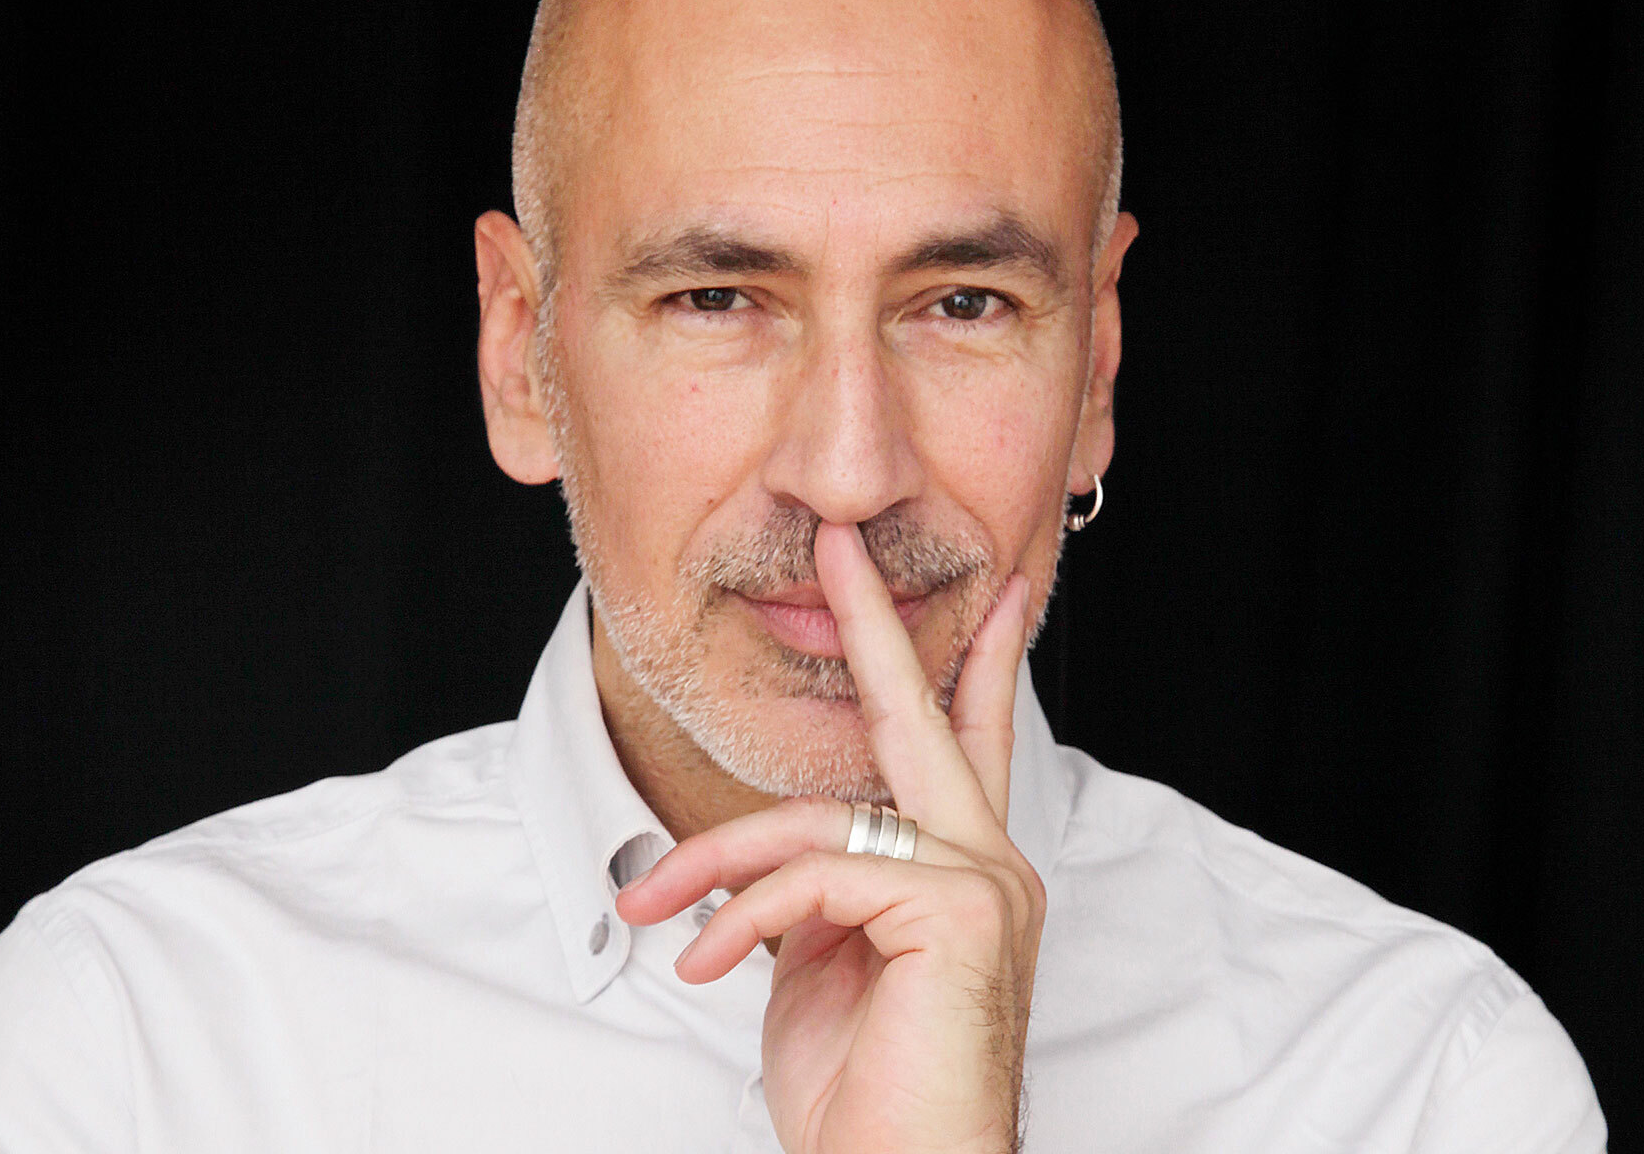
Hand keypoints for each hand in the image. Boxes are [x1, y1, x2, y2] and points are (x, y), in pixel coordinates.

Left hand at [616, 521, 1044, 1153]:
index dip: (968, 665)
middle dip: (874, 624)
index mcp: (965, 874)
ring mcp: (985, 885)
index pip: (965, 747)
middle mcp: (991, 866)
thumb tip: (769, 858)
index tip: (989, 594)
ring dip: (716, 857)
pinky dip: (742, 911)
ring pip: (823, 815)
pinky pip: (817, 871)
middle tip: (841, 545)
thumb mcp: (819, 972)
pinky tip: (702, 959)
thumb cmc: (864, 1099)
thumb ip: (814, 894)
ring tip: (652, 902)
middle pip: (925, 719)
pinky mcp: (961, 911)